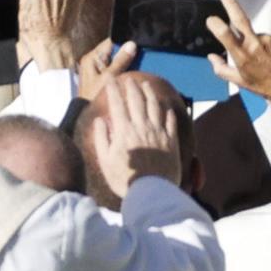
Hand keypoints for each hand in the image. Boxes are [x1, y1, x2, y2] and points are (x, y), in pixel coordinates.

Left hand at [78, 38, 137, 100]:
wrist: (86, 116)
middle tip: (142, 54)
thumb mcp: (109, 77)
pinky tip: (133, 72)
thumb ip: (120, 61)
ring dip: (126, 62)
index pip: (110, 42)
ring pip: (115, 60)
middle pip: (113, 51)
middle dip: (126, 53)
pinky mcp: (102, 78)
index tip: (138, 44)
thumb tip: (132, 44)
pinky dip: (123, 70)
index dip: (124, 42)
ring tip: (141, 62)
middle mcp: (93, 61)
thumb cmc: (95, 95)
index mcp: (91, 57)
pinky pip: (114, 69)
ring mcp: (97, 70)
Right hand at [92, 77, 181, 197]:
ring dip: (150, 94)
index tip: (111, 81)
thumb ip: (102, 138)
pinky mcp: (171, 141)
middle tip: (129, 79)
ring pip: (154, 107)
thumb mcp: (105, 161)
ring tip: (147, 85)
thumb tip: (100, 120)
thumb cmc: (124, 179)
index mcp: (124, 131)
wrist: (151, 191)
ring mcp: (158, 133)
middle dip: (132, 87)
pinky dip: (168, 113)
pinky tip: (167, 108)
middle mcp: (141, 127)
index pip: (117, 104)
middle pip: (137, 101)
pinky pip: (170, 122)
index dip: (113, 91)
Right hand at [205, 0, 270, 103]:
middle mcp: (255, 44)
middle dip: (231, 4)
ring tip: (264, 58)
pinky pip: (269, 37)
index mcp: (242, 56)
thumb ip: (222, 69)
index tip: (211, 20)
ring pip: (256, 34)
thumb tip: (211, 57)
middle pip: (240, 18)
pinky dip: (268, 44)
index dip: (215, 23)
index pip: (225, 33)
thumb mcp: (240, 82)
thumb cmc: (266, 87)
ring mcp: (269, 39)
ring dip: (256, 41)